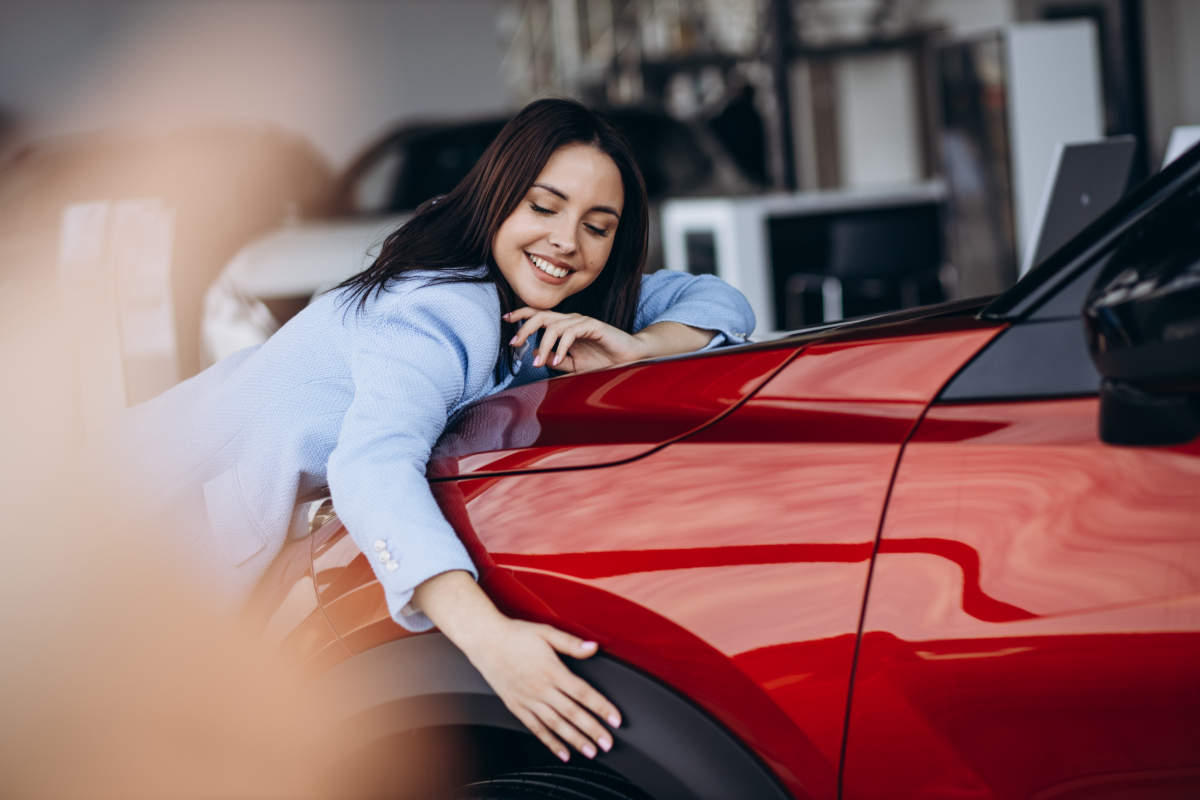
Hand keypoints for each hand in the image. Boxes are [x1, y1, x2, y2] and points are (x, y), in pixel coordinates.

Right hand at [466, 618, 620, 761]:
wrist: (485, 641)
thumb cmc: (516, 635)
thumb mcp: (546, 632)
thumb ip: (571, 643)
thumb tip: (593, 647)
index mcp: (552, 670)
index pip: (583, 693)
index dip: (602, 707)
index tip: (616, 720)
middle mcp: (541, 689)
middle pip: (572, 714)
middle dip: (593, 730)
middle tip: (608, 744)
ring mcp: (528, 700)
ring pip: (556, 725)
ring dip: (575, 740)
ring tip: (590, 752)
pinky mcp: (516, 707)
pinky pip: (536, 729)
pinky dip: (550, 742)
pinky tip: (562, 752)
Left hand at [506, 308, 647, 373]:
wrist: (628, 359)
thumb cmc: (603, 360)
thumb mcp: (574, 365)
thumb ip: (557, 361)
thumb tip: (540, 356)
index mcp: (564, 327)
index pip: (539, 315)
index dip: (522, 314)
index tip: (506, 319)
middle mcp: (570, 321)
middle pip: (541, 316)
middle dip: (525, 327)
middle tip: (515, 342)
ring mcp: (581, 322)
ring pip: (554, 326)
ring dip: (543, 345)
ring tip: (538, 362)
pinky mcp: (593, 326)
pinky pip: (571, 332)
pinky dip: (561, 345)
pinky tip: (559, 358)